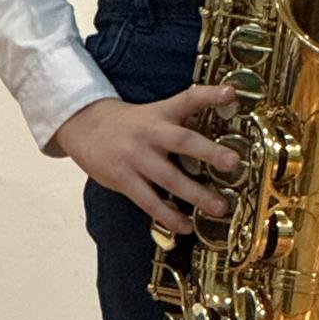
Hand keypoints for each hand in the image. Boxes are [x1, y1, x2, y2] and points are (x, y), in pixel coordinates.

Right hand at [57, 83, 242, 234]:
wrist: (84, 127)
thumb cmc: (129, 124)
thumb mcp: (154, 113)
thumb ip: (181, 122)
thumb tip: (219, 128)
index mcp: (161, 114)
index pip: (188, 99)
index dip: (210, 95)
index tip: (231, 93)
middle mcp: (150, 134)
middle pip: (182, 141)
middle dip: (209, 152)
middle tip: (233, 162)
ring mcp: (136, 158)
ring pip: (169, 177)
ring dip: (196, 195)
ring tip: (219, 208)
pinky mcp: (124, 179)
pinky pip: (149, 201)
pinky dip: (168, 215)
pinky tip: (185, 225)